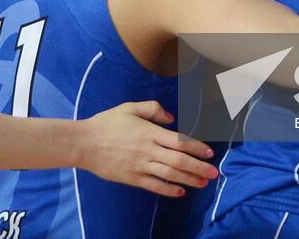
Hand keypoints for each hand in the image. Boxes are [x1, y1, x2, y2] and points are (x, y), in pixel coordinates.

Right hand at [78, 101, 216, 196]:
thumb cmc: (107, 123)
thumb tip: (171, 118)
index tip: (209, 152)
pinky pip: (154, 186)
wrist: (84, 143)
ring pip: (170, 175)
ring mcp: (140, 166)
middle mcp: (147, 150)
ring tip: (203, 182)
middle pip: (178, 160)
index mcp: (148, 132)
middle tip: (215, 172)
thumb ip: (152, 108)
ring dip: (189, 179)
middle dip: (199, 167)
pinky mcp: (132, 178)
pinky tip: (180, 191)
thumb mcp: (129, 108)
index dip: (196, 146)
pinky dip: (169, 190)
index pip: (178, 140)